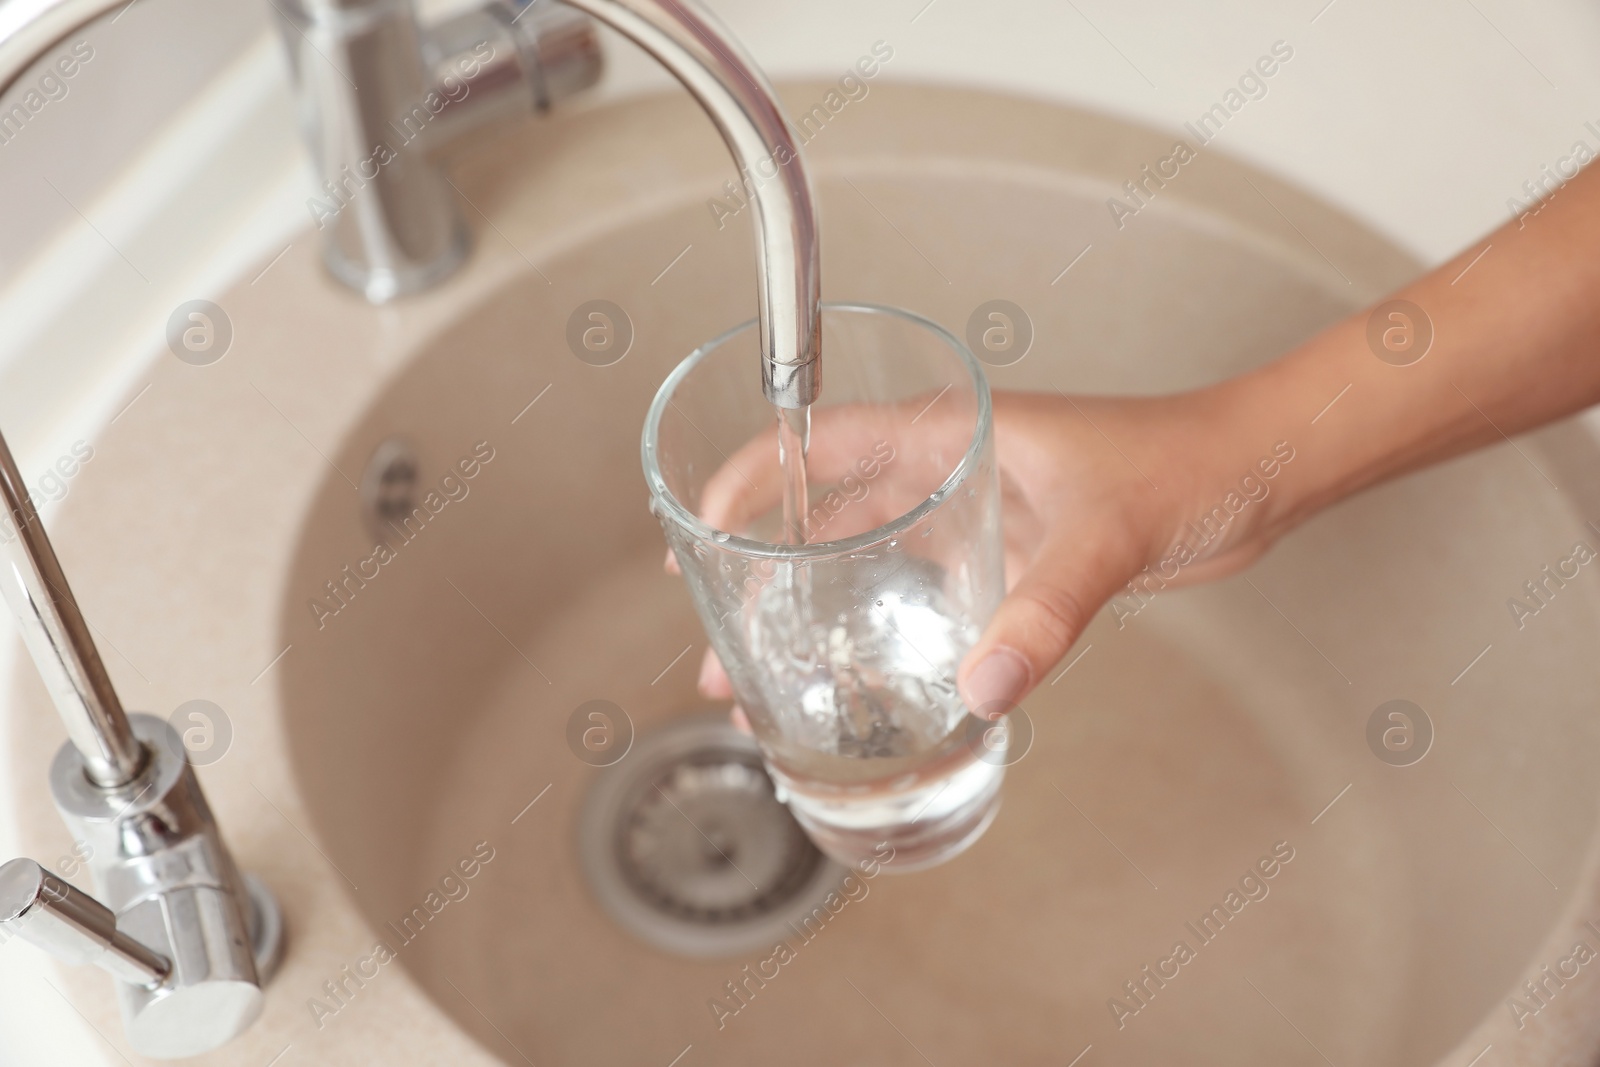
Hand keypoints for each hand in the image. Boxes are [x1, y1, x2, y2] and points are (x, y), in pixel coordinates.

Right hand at [680, 386, 1291, 718]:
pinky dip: (887, 634)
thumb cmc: (1188, 460)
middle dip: (766, 577)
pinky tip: (872, 681)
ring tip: (775, 680)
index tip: (695, 526)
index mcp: (952, 433)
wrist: (1256, 474)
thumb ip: (1045, 612)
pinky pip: (923, 595)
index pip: (818, 442)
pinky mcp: (1008, 557)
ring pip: (870, 563)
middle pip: (827, 519)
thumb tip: (980, 687)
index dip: (749, 479)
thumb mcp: (1107, 535)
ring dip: (818, 615)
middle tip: (724, 646)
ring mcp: (976, 515)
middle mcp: (951, 470)